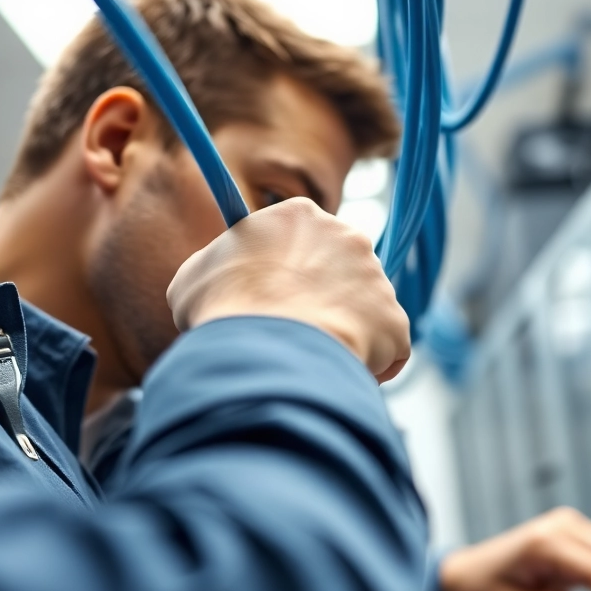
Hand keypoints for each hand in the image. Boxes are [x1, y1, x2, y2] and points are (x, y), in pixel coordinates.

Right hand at [166, 197, 409, 381]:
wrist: (264, 347)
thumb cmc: (223, 308)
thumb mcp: (195, 277)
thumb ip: (220, 269)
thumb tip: (223, 281)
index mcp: (300, 216)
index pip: (302, 244)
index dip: (288, 277)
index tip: (274, 300)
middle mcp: (349, 237)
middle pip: (339, 276)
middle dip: (321, 304)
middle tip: (293, 334)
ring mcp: (378, 279)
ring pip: (363, 314)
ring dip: (342, 336)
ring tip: (309, 359)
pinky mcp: (395, 322)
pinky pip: (385, 351)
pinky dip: (365, 368)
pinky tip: (334, 375)